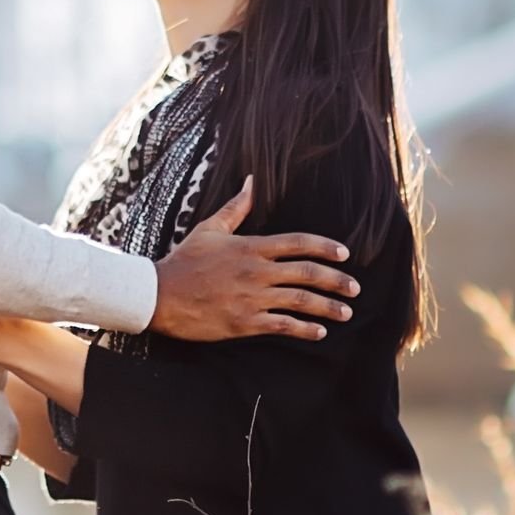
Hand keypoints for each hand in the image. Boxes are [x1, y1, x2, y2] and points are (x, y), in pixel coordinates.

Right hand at [151, 183, 357, 340]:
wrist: (159, 295)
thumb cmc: (184, 261)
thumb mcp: (210, 229)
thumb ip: (236, 207)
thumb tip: (251, 181)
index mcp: (251, 247)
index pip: (297, 243)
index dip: (325, 247)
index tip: (345, 254)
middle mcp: (256, 272)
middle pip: (306, 273)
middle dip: (336, 280)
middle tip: (355, 287)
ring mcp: (252, 298)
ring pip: (300, 301)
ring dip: (328, 308)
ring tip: (346, 312)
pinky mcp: (244, 323)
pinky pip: (282, 326)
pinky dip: (304, 330)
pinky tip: (319, 333)